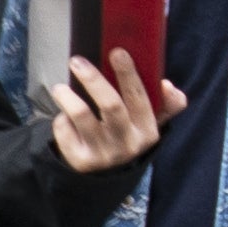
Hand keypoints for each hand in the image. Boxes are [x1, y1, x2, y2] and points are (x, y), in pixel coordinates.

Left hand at [47, 48, 183, 175]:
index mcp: (148, 131)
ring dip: (68, 97)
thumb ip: (166, 104)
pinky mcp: (81, 160)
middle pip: (111, 105)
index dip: (128, 74)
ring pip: (82, 115)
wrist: (105, 174)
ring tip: (59, 88)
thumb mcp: (150, 124)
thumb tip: (167, 85)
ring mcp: (104, 154)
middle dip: (94, 79)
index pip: (139, 98)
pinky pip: (65, 130)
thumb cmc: (126, 135)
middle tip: (77, 61)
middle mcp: (128, 144)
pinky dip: (61, 119)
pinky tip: (64, 117)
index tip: (117, 52)